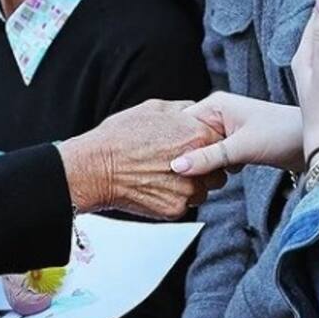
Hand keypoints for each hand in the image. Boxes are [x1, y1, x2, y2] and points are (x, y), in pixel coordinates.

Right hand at [57, 99, 226, 219]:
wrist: (97, 167)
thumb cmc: (120, 136)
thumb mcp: (152, 108)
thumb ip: (182, 109)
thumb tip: (194, 110)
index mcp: (197, 134)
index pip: (221, 140)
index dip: (209, 143)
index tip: (197, 145)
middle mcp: (198, 163)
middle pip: (218, 168)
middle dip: (204, 165)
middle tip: (179, 160)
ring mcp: (189, 189)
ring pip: (203, 189)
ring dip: (191, 183)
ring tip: (164, 173)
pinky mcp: (177, 209)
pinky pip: (185, 203)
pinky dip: (174, 196)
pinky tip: (155, 184)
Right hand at [169, 92, 303, 175]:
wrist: (318, 143)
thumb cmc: (284, 134)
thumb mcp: (242, 147)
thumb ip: (208, 158)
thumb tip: (176, 167)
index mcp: (215, 104)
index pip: (180, 124)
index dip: (173, 144)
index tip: (167, 165)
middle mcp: (218, 113)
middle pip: (189, 138)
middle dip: (190, 157)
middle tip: (191, 176)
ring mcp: (227, 128)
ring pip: (202, 149)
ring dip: (205, 164)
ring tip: (212, 175)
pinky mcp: (237, 142)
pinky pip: (216, 156)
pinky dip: (217, 167)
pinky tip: (225, 174)